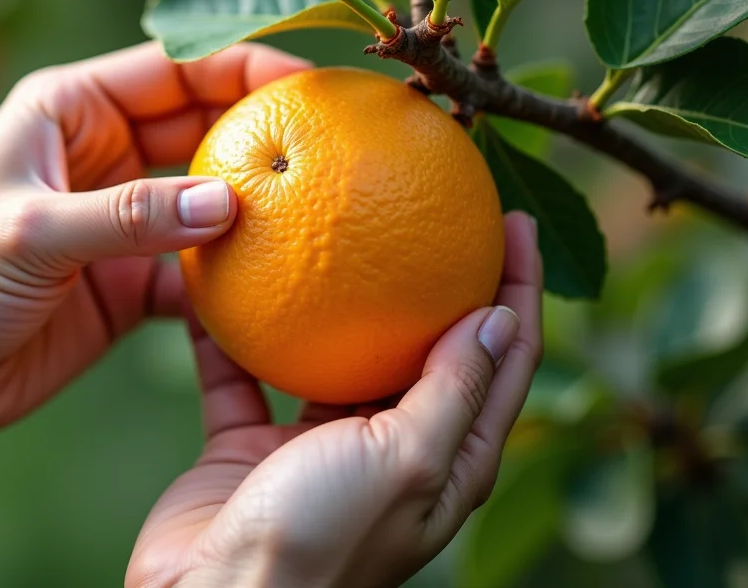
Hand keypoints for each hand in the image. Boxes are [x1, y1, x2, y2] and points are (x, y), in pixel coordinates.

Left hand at [0, 42, 310, 445]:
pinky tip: (280, 288)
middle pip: (206, 128)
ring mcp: (120, 220)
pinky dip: (235, 279)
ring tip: (330, 215)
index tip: (313, 85)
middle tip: (343, 149)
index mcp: (71, 110)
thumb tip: (232, 202)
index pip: (176, 69)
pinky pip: (198, 271)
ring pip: (210, 199)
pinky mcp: (127, 283)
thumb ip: (129, 216)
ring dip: (261, 208)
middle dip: (270, 135)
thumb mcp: (31, 232)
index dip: (247, 67)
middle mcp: (103, 155)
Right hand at [127, 212, 541, 587]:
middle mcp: (390, 445)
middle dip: (437, 273)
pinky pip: (245, 367)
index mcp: (446, 459)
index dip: (519, 289)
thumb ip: (451, 391)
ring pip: (338, 348)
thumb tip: (499, 315)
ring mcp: (317, 442)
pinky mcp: (249, 441)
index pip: (502, 360)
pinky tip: (228, 270)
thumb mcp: (406, 463)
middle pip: (428, 343)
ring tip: (335, 222)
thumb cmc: (319, 544)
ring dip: (340, 293)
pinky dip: (236, 326)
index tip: (514, 219)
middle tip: (436, 202)